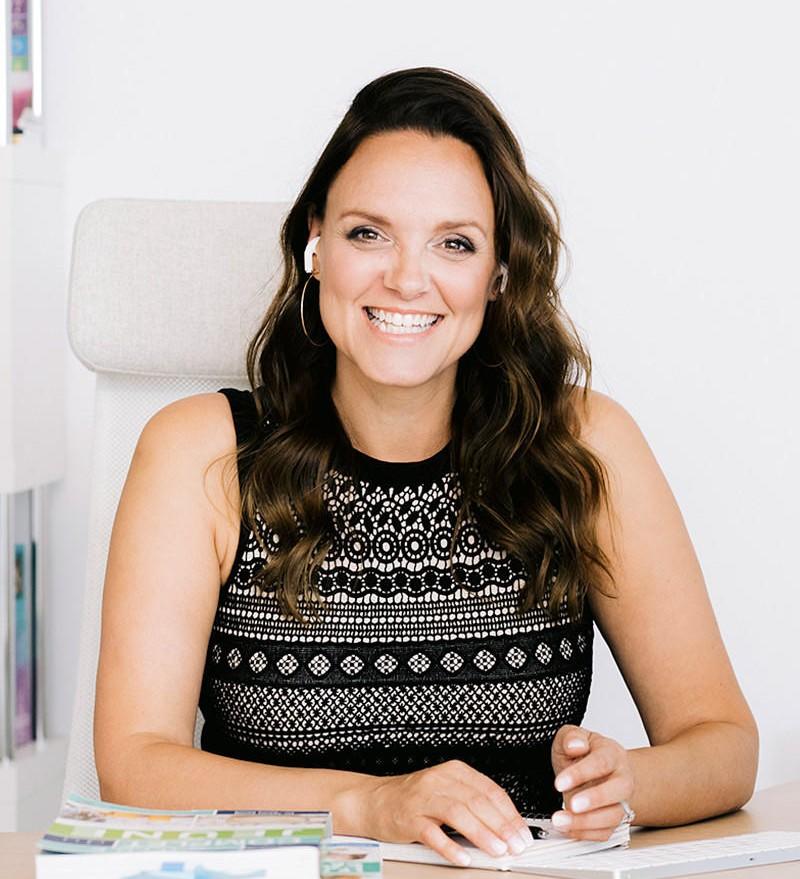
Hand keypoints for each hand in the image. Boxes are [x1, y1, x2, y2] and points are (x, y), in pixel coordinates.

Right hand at [360, 759, 535, 866]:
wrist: (374, 800)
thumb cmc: (415, 799)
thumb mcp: (447, 791)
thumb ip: (474, 803)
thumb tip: (506, 826)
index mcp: (454, 772)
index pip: (490, 790)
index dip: (510, 813)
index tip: (523, 833)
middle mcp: (439, 781)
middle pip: (477, 801)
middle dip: (501, 825)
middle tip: (516, 844)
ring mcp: (423, 798)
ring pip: (458, 812)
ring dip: (481, 833)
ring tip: (497, 850)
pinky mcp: (408, 817)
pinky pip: (431, 832)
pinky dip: (449, 846)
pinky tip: (463, 857)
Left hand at [550, 724, 634, 839]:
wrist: (598, 769)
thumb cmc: (584, 752)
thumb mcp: (572, 736)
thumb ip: (571, 737)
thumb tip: (575, 745)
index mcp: (612, 753)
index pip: (601, 762)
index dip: (581, 774)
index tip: (559, 783)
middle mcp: (621, 777)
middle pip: (618, 790)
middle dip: (595, 800)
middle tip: (572, 804)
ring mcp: (620, 800)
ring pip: (613, 816)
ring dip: (586, 822)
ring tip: (561, 820)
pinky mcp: (613, 819)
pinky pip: (605, 832)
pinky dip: (586, 834)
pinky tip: (567, 827)